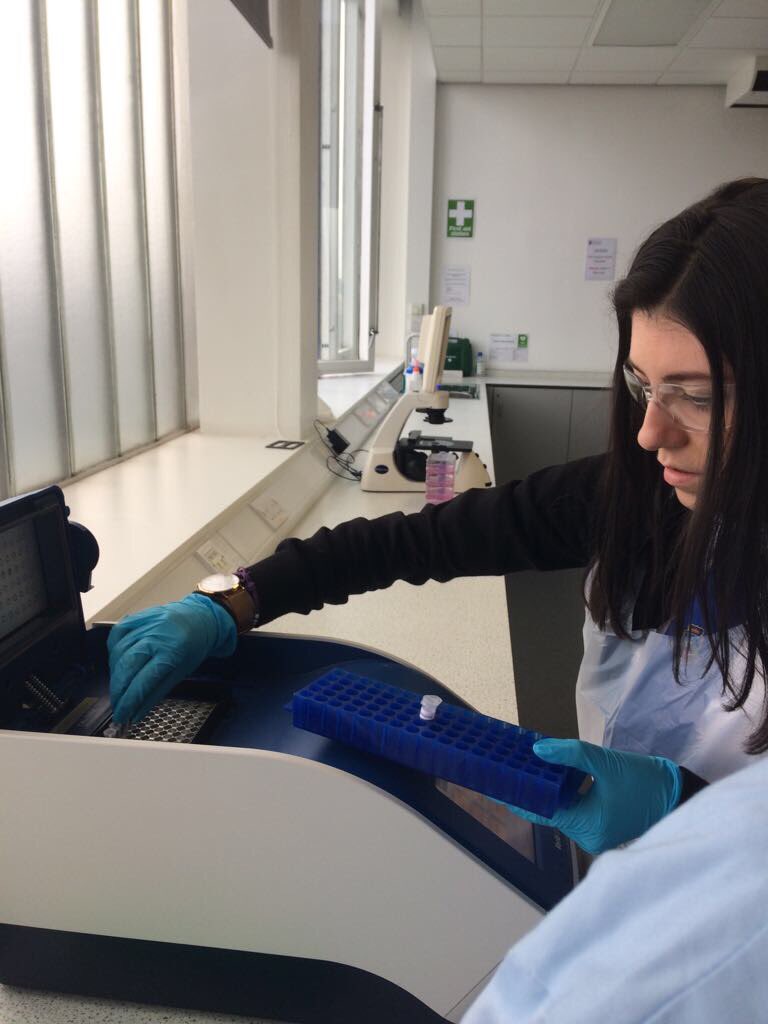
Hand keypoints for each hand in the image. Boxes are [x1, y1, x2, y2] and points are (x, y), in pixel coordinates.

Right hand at [108, 594, 236, 723]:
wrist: (202, 617)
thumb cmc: (195, 645)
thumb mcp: (181, 672)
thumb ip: (156, 693)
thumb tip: (136, 713)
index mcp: (171, 652)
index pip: (142, 682)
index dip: (128, 701)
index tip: (121, 715)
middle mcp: (156, 636)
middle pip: (126, 667)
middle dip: (117, 690)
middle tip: (117, 704)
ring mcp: (146, 623)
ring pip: (118, 652)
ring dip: (114, 673)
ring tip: (118, 687)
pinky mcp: (139, 615)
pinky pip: (118, 633)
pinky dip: (113, 650)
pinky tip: (116, 662)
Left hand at [505, 738, 681, 854]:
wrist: (678, 794)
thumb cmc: (644, 782)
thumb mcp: (606, 763)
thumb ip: (570, 755)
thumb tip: (537, 750)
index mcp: (585, 826)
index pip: (540, 810)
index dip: (518, 795)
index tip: (496, 783)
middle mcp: (586, 836)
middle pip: (549, 809)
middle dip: (532, 788)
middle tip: (510, 766)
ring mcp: (595, 832)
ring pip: (562, 808)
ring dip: (548, 788)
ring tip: (527, 765)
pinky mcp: (602, 824)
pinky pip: (575, 808)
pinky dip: (564, 792)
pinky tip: (554, 772)